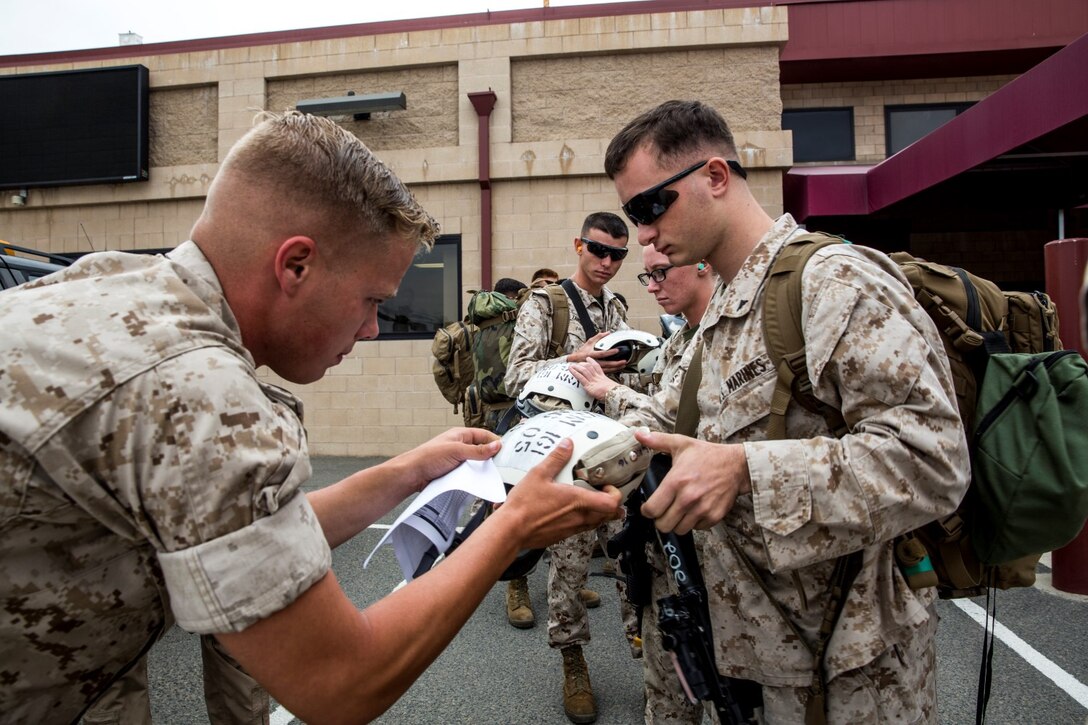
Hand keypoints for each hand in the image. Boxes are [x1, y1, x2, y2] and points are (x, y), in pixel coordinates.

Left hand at [392, 427, 501, 492]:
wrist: (411, 475)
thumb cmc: (427, 457)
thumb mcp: (457, 451)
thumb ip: (478, 450)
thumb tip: (496, 445)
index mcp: (460, 435)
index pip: (484, 435)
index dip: (495, 442)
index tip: (505, 451)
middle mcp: (460, 446)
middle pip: (482, 451)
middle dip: (490, 458)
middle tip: (500, 466)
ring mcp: (457, 460)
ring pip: (476, 464)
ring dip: (481, 470)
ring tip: (490, 475)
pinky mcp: (454, 473)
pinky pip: (469, 474)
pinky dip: (474, 478)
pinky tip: (478, 483)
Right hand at [498, 438, 623, 549]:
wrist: (511, 530)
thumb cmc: (525, 505)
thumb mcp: (539, 474)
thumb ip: (556, 458)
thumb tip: (567, 444)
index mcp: (578, 501)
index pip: (612, 503)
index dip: (616, 494)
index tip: (608, 485)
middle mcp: (579, 517)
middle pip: (609, 515)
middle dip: (611, 504)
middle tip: (603, 492)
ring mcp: (572, 529)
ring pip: (597, 523)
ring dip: (599, 512)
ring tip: (589, 500)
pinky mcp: (563, 536)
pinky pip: (582, 529)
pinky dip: (584, 520)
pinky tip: (570, 510)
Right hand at [569, 332, 627, 373]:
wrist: (574, 362)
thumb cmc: (582, 352)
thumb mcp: (589, 342)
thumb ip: (598, 337)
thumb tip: (607, 333)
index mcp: (591, 354)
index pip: (602, 353)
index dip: (610, 352)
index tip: (617, 350)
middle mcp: (593, 362)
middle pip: (606, 364)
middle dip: (616, 363)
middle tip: (623, 361)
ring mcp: (594, 368)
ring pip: (607, 369)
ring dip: (615, 368)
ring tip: (622, 366)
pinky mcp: (595, 371)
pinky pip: (605, 372)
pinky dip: (612, 371)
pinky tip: (617, 369)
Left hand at [569, 358, 618, 400]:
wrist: (614, 394)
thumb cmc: (614, 393)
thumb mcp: (612, 387)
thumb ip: (608, 386)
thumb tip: (609, 388)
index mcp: (603, 377)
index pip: (597, 367)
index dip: (592, 362)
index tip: (589, 359)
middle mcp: (597, 377)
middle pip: (589, 367)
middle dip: (582, 364)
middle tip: (577, 363)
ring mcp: (593, 381)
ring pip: (584, 371)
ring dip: (577, 367)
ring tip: (571, 365)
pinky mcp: (589, 386)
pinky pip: (581, 377)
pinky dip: (575, 373)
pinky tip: (571, 370)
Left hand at [635, 430, 750, 534]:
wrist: (737, 465)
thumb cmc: (707, 455)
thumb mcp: (681, 443)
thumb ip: (657, 440)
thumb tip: (638, 434)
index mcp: (676, 481)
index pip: (652, 509)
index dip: (647, 510)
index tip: (649, 507)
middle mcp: (688, 498)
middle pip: (663, 525)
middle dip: (660, 520)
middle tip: (663, 511)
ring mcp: (702, 509)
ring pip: (679, 530)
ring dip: (676, 523)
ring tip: (678, 512)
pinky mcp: (714, 516)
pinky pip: (696, 529)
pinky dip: (693, 523)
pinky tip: (694, 511)